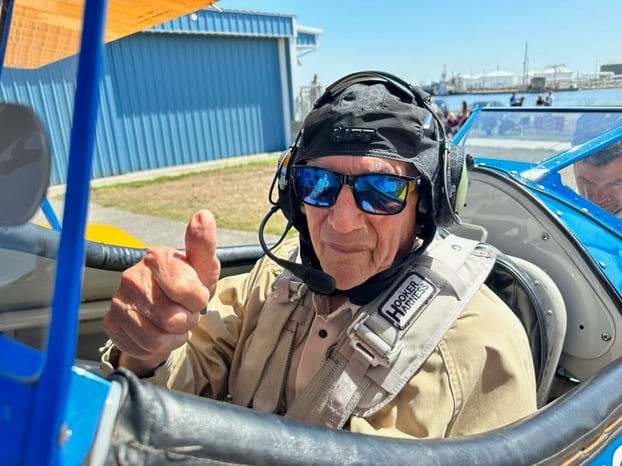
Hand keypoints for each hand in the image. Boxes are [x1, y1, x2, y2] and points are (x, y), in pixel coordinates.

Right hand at [103, 210, 220, 375]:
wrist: (166, 307)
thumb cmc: (188, 284)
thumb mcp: (204, 268)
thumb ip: (204, 245)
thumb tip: (203, 215)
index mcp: (156, 257)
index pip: (186, 290)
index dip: (197, 299)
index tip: (195, 293)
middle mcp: (131, 276)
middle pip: (171, 318)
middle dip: (186, 320)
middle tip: (184, 311)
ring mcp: (118, 300)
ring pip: (155, 337)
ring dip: (173, 336)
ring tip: (173, 323)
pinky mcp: (110, 323)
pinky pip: (141, 348)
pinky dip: (156, 347)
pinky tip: (157, 331)